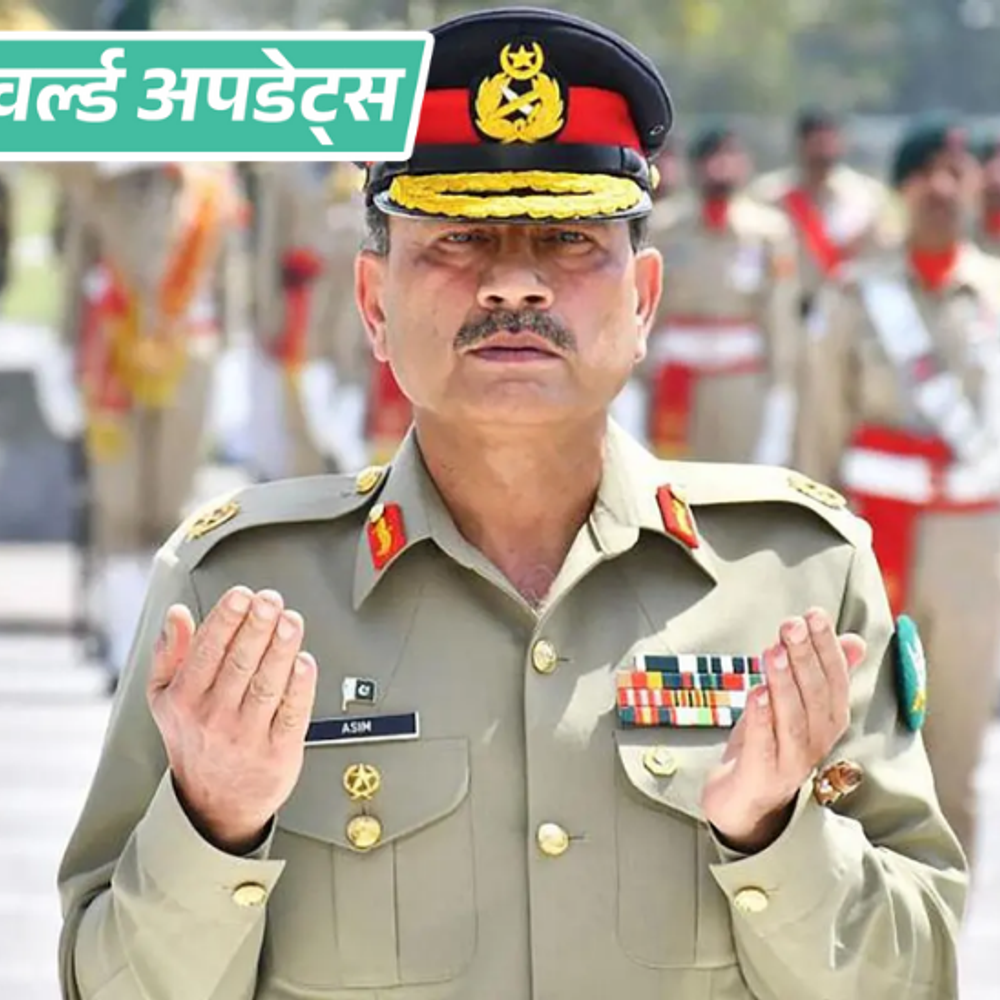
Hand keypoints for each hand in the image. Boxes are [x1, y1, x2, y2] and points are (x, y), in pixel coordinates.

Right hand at [147, 586, 316, 853]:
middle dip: (256, 626)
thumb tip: (176, 615)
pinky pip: (291, 714)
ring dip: (282, 649)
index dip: (226, 619)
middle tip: (270, 599)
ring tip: (291, 621)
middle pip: (240, 663)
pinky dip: (300, 687)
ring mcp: (247, 736)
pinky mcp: (278, 751)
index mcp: (185, 699)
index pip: (207, 651)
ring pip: (267, 684)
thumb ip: (169, 654)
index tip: (241, 595)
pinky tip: (305, 662)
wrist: (212, 806)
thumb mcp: (164, 699)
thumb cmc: (194, 741)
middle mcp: (214, 716)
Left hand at [701, 608, 866, 853]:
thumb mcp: (795, 704)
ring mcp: (791, 762)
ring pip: (793, 720)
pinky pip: (764, 745)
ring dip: (784, 684)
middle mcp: (817, 741)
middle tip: (791, 624)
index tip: (814, 614)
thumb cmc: (770, 743)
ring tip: (772, 651)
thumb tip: (855, 640)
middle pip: (815, 697)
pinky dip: (761, 719)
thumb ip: (822, 673)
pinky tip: (756, 693)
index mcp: (828, 721)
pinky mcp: (761, 776)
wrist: (742, 800)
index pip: (834, 680)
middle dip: (804, 657)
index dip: (826, 647)